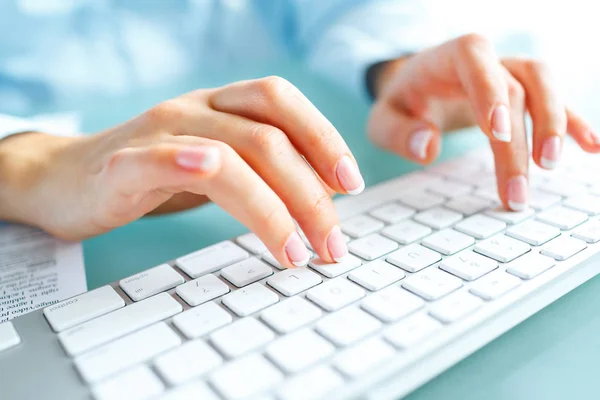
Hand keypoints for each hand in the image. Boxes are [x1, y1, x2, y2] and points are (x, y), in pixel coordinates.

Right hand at [0, 77, 363, 267]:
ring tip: (296, 252)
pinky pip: (159, 157)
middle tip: (332, 244)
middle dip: (310, 193)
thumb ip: (262, 172)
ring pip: (229, 153)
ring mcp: (158, 132)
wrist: (67, 178)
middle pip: (268, 137)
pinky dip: (185, 164)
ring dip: (273, 205)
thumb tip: (322, 201)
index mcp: (222, 106)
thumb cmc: (153, 174)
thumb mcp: (217, 166)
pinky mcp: (122, 164)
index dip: (323, 138)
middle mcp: (195, 109)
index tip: (350, 186)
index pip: (282, 103)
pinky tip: (210, 174)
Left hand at [368, 33, 598, 210]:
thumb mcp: (383, 118)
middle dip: (519, 139)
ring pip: (543, 84)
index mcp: (448, 57)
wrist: (417, 86)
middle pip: (513, 88)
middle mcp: (486, 60)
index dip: (489, 92)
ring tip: (550, 166)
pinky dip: (573, 122)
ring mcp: (509, 72)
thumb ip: (398, 132)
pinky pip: (556, 101)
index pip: (474, 60)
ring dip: (554, 124)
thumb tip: (428, 148)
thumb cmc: (402, 102)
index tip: (498, 133)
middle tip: (516, 188)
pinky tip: (590, 147)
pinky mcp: (523, 92)